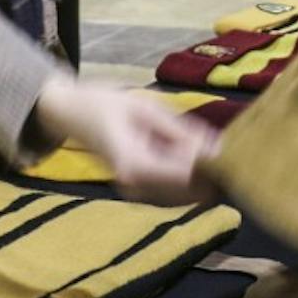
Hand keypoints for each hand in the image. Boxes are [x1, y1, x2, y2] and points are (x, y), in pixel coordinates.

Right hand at [33, 76, 220, 204]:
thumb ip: (180, 129)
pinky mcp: (137, 191)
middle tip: (216, 139)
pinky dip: (186, 174)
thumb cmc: (101, 102)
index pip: (187, 177)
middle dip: (208, 170)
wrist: (67, 113)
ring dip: (199, 173)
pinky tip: (182, 150)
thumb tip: (217, 147)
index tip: (230, 147)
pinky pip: (174, 191)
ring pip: (186, 195)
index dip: (212, 165)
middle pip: (191, 192)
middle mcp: (135, 187)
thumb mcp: (144, 106)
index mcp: (134, 164)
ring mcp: (135, 193)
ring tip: (196, 141)